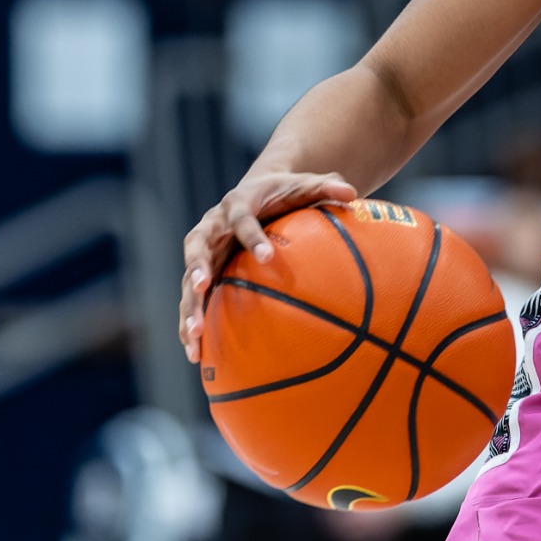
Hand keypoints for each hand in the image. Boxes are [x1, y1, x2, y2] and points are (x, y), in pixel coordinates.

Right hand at [179, 168, 358, 361]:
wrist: (258, 193)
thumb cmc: (285, 192)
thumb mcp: (306, 184)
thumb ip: (326, 186)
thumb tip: (352, 193)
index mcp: (237, 203)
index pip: (242, 219)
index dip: (252, 236)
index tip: (267, 257)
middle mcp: (212, 227)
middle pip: (197, 247)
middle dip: (197, 267)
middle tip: (202, 288)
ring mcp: (204, 252)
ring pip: (188, 280)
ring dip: (188, 307)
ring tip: (194, 338)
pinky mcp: (202, 273)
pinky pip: (193, 300)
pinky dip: (190, 324)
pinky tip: (196, 356)